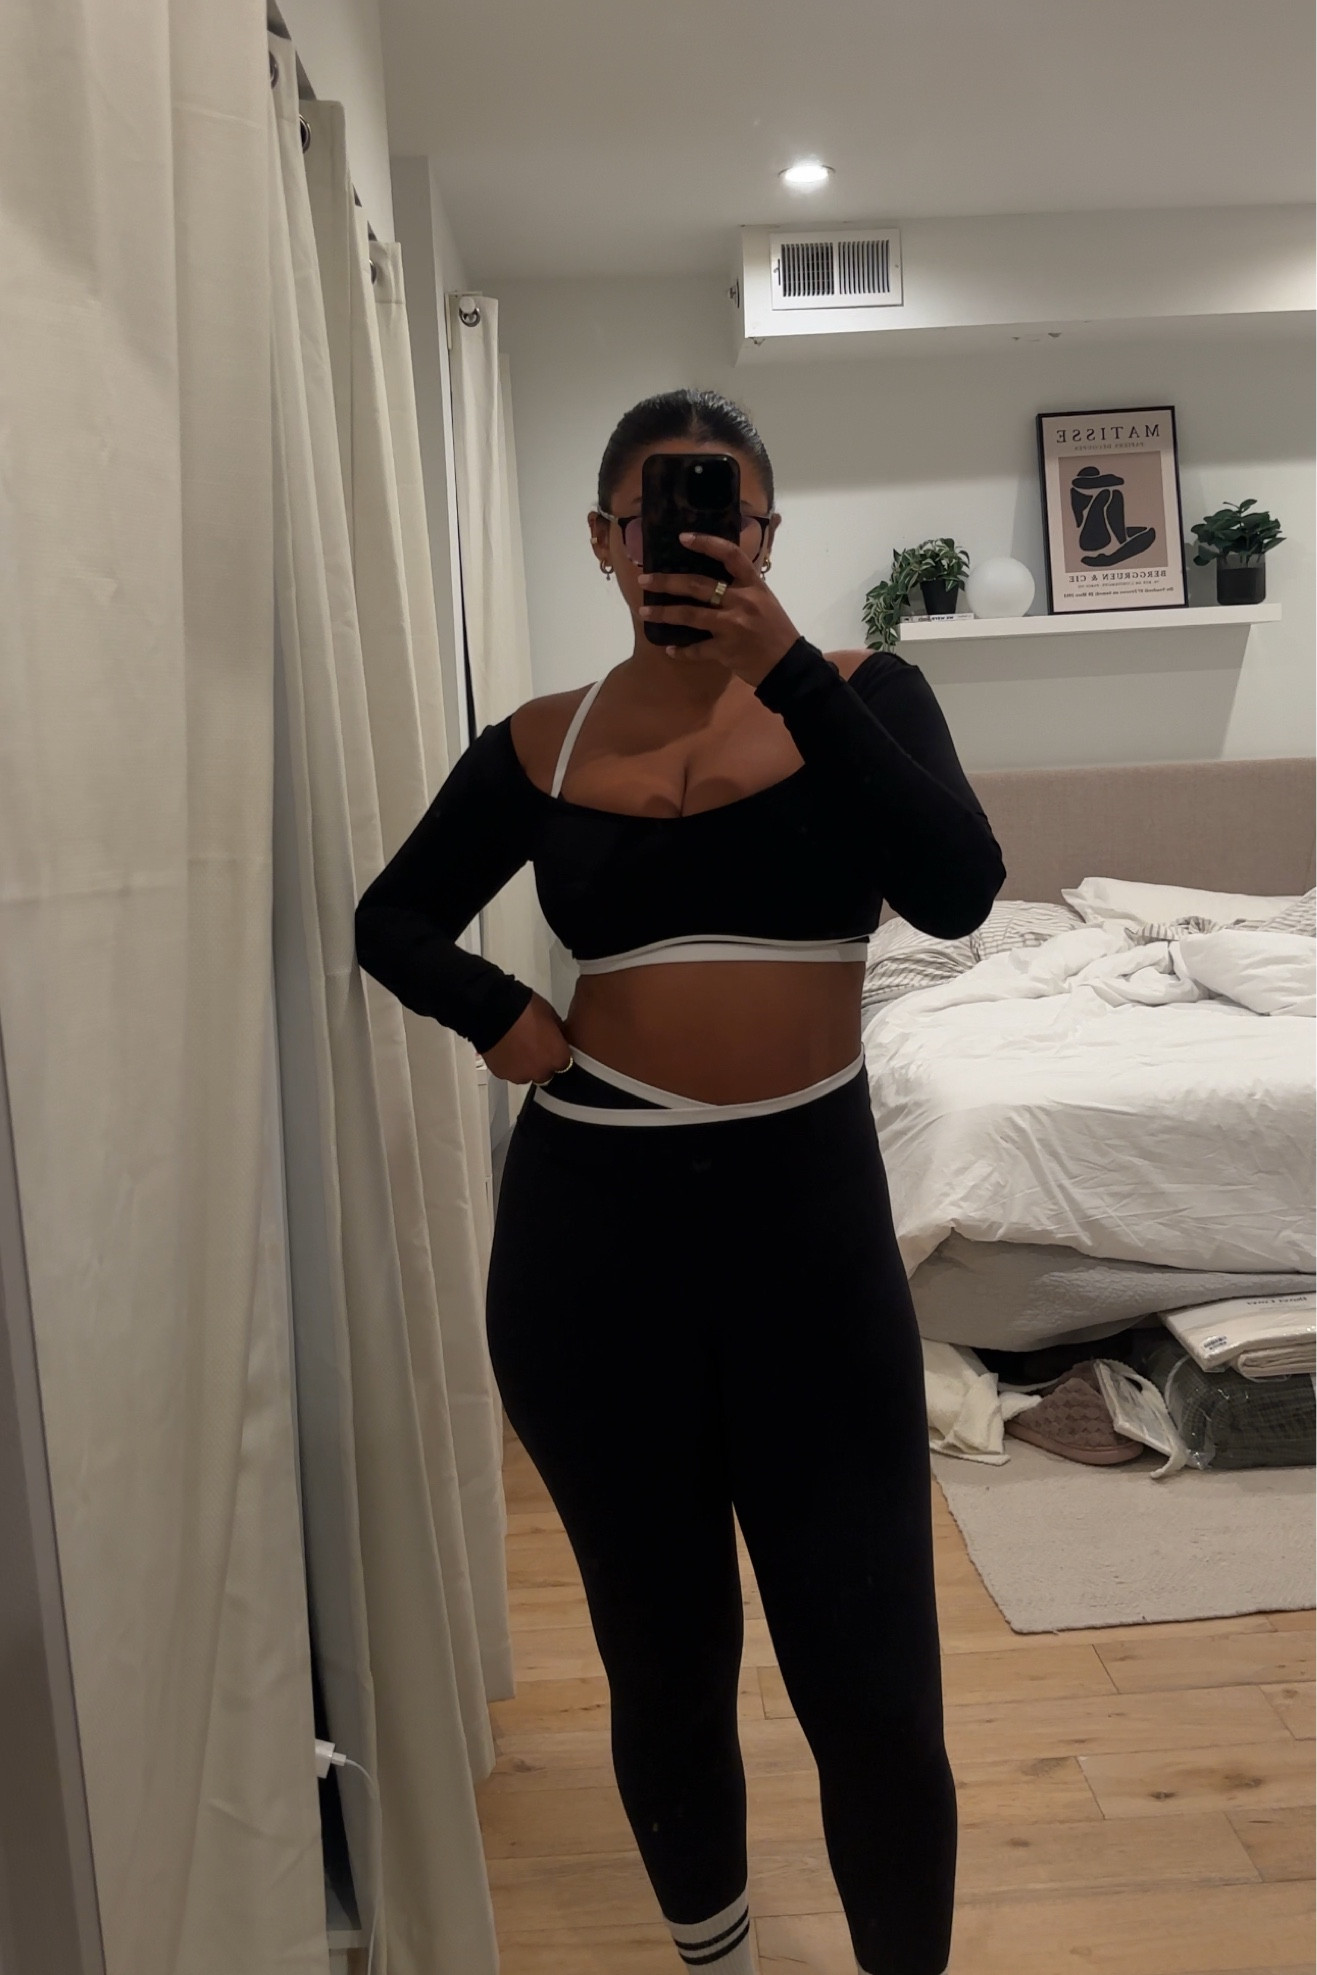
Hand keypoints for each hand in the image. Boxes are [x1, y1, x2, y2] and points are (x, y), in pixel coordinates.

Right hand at [480, 991, 572, 1085]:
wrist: (495, 1011)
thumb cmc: (524, 1010)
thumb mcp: (551, 1015)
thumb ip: (557, 1032)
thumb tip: (556, 1035)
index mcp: (558, 1058)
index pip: (564, 1065)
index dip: (557, 1055)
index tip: (552, 1048)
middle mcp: (541, 1071)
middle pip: (545, 1074)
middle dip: (541, 1063)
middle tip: (533, 1046)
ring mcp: (520, 1075)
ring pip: (526, 1075)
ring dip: (524, 1065)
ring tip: (518, 1047)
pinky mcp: (502, 1074)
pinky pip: (509, 1072)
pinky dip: (509, 1064)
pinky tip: (507, 1049)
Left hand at [637, 534, 800, 687]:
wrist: (789, 666)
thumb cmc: (776, 630)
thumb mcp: (765, 600)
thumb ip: (742, 587)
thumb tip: (714, 576)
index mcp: (753, 585)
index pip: (730, 555)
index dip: (706, 543)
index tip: (682, 538)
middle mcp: (742, 601)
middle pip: (697, 585)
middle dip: (667, 582)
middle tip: (645, 580)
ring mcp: (732, 626)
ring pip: (689, 615)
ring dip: (663, 613)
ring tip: (644, 612)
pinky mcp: (726, 650)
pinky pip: (697, 649)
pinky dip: (682, 651)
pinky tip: (670, 650)